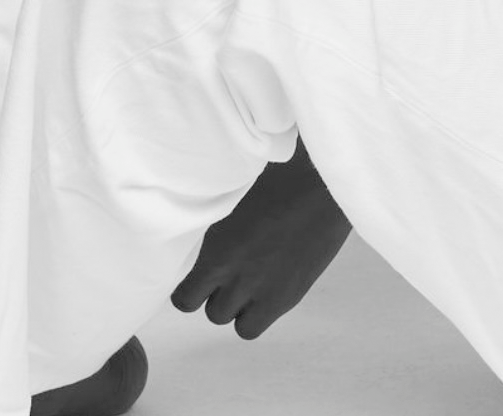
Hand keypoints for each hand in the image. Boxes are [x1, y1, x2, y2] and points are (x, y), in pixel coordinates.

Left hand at [169, 138, 352, 339]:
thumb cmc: (279, 173)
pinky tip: (259, 293)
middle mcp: (228, 269)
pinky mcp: (282, 298)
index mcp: (212, 240)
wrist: (323, 184)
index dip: (183, 280)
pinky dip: (249, 317)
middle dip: (202, 290)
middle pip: (193, 303)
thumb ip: (210, 216)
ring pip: (221, 316)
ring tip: (241, 279)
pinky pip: (249, 328)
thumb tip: (192, 221)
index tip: (192, 267)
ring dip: (225, 301)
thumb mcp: (232, 191)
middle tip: (216, 272)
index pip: (179, 285)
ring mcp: (255, 288)